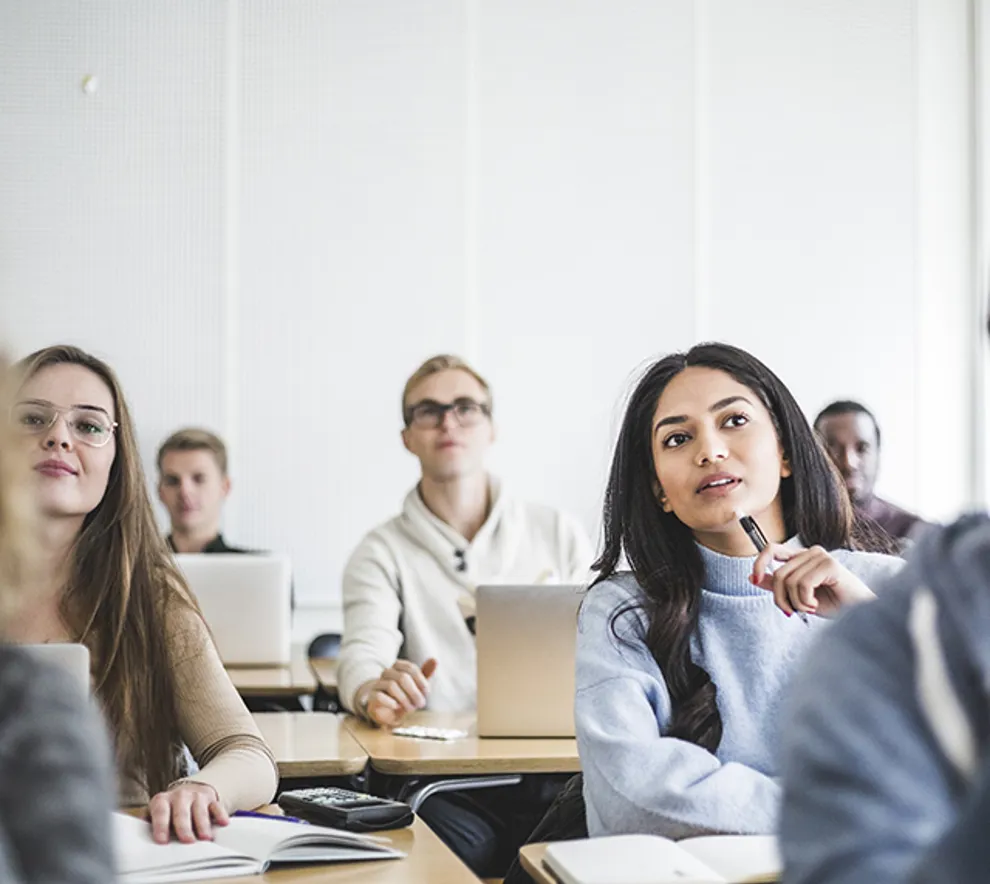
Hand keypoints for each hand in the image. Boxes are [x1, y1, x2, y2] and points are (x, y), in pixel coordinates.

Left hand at [148, 782, 229, 843]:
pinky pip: (217, 806)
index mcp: (163, 800)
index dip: (161, 826)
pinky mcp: (211, 798)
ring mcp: (197, 796)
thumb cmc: (171, 807)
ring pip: (200, 810)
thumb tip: (137, 830)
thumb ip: (149, 820)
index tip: (162, 840)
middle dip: (185, 827)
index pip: (161, 812)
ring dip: (203, 824)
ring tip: (205, 837)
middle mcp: (180, 795)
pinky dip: (220, 815)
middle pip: (182, 812)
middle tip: (188, 841)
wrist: (191, 789)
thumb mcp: (158, 810)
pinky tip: (223, 823)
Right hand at [363, 658, 437, 727]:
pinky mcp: (371, 697)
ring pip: (391, 686)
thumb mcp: (416, 685)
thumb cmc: (403, 695)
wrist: (386, 709)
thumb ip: (425, 673)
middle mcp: (387, 673)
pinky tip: (397, 707)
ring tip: (410, 708)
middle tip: (420, 703)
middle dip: (414, 692)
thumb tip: (435, 660)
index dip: (421, 681)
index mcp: (398, 666)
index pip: (410, 668)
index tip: (427, 692)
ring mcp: (377, 684)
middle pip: (402, 677)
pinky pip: (379, 696)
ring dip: (404, 699)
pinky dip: (390, 702)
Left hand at [751, 544, 873, 617]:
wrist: (860, 614)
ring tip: (810, 607)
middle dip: (780, 598)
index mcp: (802, 556)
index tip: (754, 579)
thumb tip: (753, 576)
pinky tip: (817, 605)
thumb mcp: (798, 596)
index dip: (759, 562)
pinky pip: (802, 584)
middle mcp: (811, 552)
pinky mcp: (829, 564)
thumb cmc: (834, 604)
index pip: (771, 549)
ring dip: (796, 602)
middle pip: (778, 573)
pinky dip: (805, 600)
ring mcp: (820, 556)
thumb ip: (777, 585)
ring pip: (789, 580)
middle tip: (792, 611)